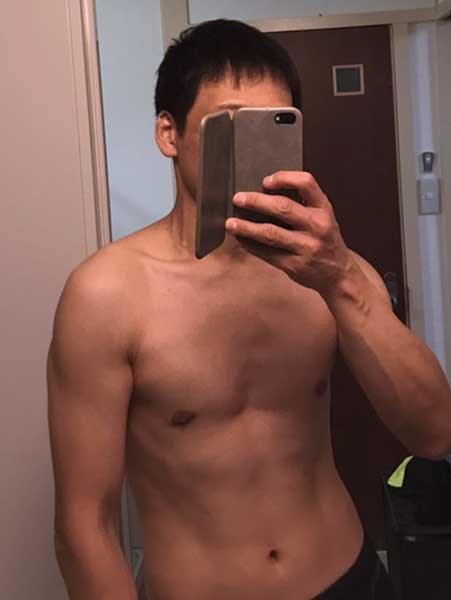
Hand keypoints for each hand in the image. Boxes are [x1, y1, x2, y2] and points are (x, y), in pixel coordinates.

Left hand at [225, 171, 353, 296]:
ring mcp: (306, 248)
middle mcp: (317, 227)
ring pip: (271, 233)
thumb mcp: (322, 217)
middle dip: (256, 201)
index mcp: (324, 209)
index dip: (284, 178)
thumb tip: (264, 191)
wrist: (338, 274)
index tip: (265, 181)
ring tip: (231, 223)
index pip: (306, 183)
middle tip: (238, 198)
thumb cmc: (325, 240)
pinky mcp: (295, 266)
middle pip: (283, 207)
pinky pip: (267, 254)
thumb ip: (302, 204)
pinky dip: (251, 246)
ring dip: (247, 227)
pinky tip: (240, 240)